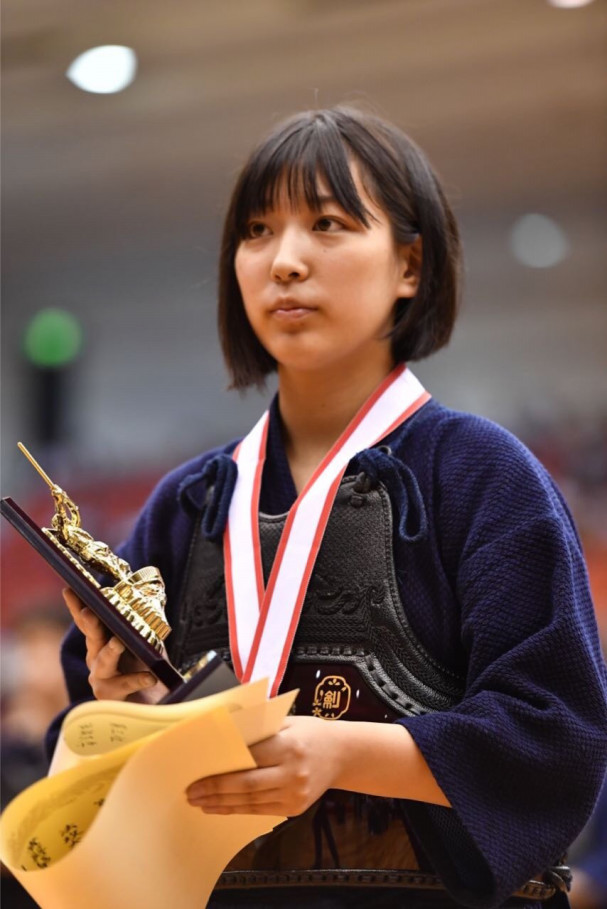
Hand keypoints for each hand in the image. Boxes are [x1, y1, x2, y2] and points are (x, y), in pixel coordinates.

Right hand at [63, 588, 166, 702]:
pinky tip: (151, 677)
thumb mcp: (147, 646)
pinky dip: (138, 679)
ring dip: (110, 651)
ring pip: (103, 663)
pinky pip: (125, 685)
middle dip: (90, 625)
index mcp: (100, 644)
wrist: (153, 706)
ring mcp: (101, 679)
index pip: (88, 622)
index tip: (69, 590)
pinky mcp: (111, 697)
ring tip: (118, 642)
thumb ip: (143, 629)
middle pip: (92, 639)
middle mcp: (96, 660)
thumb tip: (149, 601)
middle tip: (91, 613)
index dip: (78, 606)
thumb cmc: (148, 671)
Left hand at [185, 715, 341, 816]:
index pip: (248, 758)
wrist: (342, 754)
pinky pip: (260, 810)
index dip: (221, 767)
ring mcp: (295, 794)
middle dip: (215, 789)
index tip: (198, 770)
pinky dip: (237, 809)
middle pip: (246, 784)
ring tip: (200, 802)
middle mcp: (292, 772)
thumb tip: (223, 734)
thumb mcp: (286, 722)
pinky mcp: (295, 808)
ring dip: (221, 803)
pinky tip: (221, 807)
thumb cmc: (310, 733)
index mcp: (289, 745)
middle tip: (191, 791)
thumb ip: (258, 729)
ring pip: (250, 802)